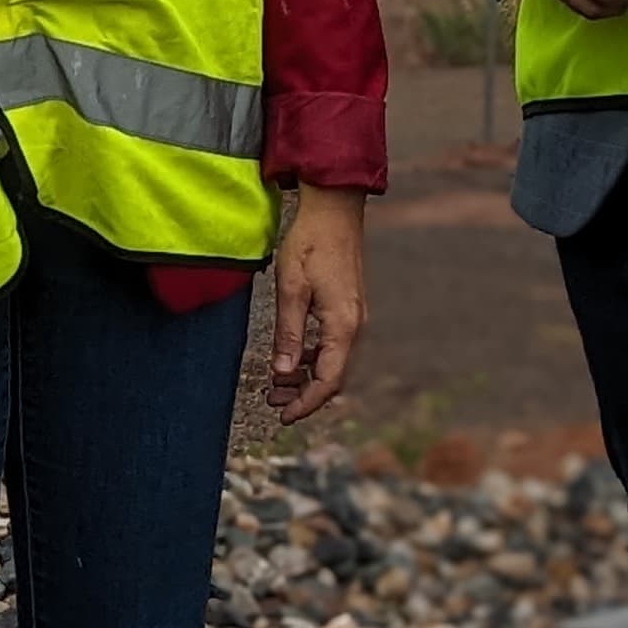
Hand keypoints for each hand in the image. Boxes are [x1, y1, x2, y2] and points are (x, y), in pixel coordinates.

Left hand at [265, 188, 367, 424]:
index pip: (327, 381)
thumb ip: (288, 333)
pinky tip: (292, 358)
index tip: (283, 417)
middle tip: (273, 403)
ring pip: (334, 363)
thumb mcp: (291, 288)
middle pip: (334, 377)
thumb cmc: (310, 243)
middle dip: (304, 395)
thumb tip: (282, 372)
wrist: (334, 210)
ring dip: (307, 378)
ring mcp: (354, 317)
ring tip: (277, 385)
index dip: (305, 404)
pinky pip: (334, 346)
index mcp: (343, 326)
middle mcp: (355, 326)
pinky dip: (313, 359)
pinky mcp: (348, 309)